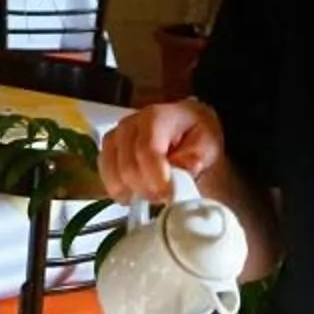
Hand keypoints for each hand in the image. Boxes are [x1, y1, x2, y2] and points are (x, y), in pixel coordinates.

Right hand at [98, 97, 224, 203]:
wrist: (186, 131)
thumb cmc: (196, 137)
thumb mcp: (207, 144)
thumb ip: (196, 155)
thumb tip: (185, 168)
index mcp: (156, 117)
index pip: (146, 149)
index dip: (155, 178)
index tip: (168, 195)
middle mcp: (130, 125)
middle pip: (127, 167)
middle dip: (147, 189)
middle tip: (165, 196)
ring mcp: (115, 138)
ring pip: (113, 175)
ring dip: (133, 192)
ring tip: (153, 194)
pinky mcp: (107, 153)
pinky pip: (105, 178)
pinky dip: (121, 192)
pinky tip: (137, 194)